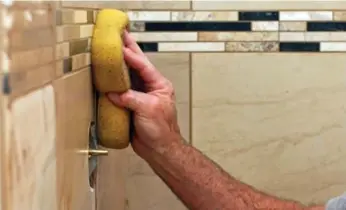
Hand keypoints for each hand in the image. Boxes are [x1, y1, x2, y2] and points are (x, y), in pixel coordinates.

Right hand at [107, 31, 182, 158]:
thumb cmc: (161, 130)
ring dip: (120, 64)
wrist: (158, 148)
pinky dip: (113, 83)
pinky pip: (121, 90)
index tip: (120, 45)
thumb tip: (114, 93)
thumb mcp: (148, 110)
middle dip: (129, 50)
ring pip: (128, 76)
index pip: (144, 66)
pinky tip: (106, 75)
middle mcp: (150, 87)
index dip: (131, 55)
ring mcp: (140, 95)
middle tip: (119, 36)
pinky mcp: (131, 104)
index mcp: (160, 85)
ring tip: (112, 50)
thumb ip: (131, 99)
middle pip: (137, 66)